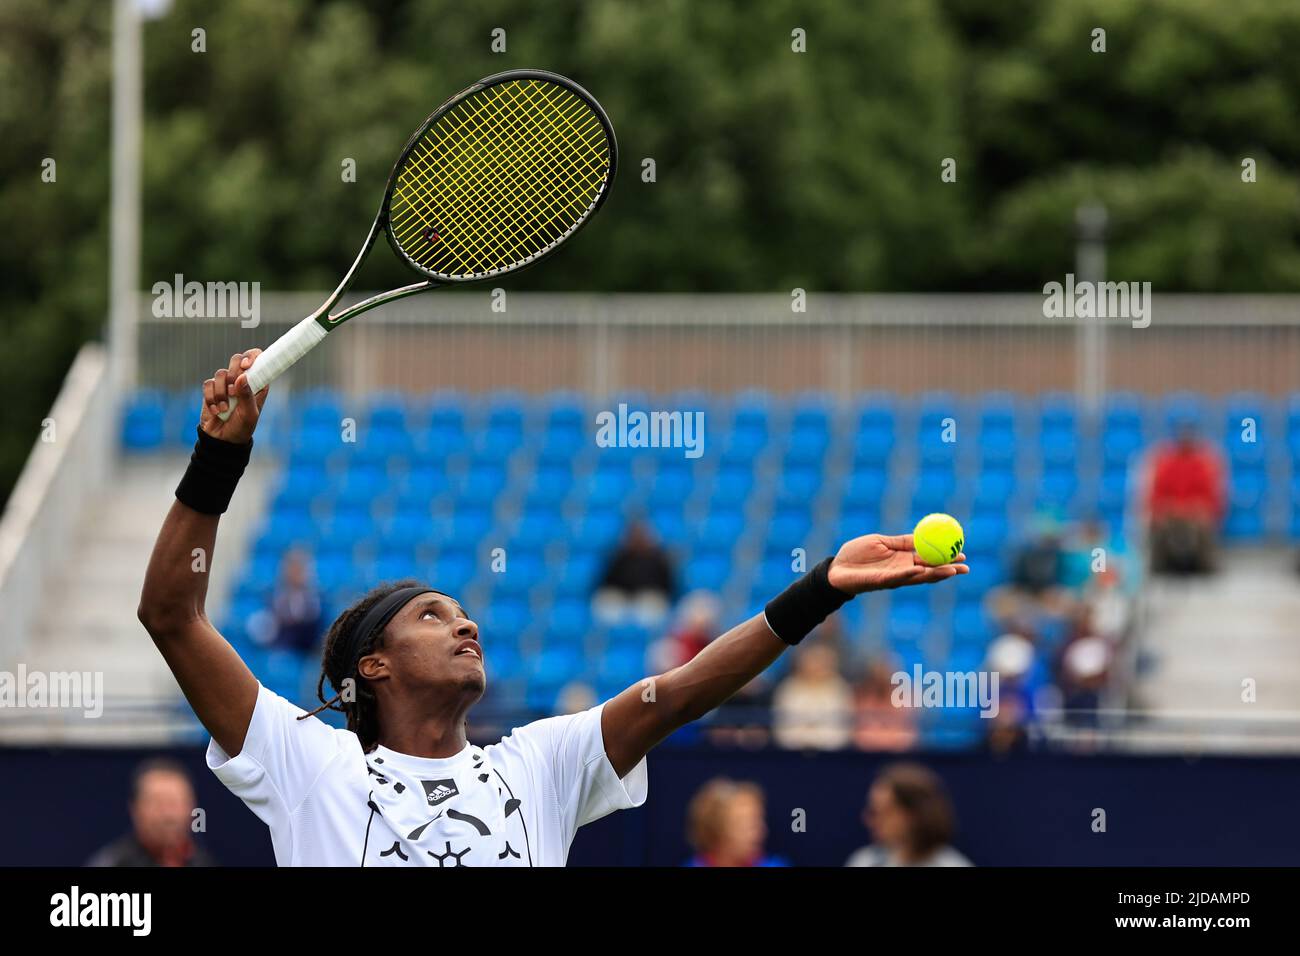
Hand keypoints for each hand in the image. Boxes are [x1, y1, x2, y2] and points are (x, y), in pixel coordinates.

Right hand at [199, 349, 267, 443]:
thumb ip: (247, 396)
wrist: (223, 439)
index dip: (252, 357)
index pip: (257, 359)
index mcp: (257, 383)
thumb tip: (242, 377)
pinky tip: (216, 410)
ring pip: (220, 373)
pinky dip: (211, 398)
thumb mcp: (249, 414)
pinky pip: (208, 384)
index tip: (246, 366)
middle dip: (233, 374)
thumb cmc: (242, 427)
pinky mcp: (211, 390)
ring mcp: (226, 384)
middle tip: (233, 391)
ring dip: (221, 392)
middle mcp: (242, 380)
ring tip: (225, 408)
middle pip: (236, 359)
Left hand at [827, 533, 968, 594]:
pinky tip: (921, 570)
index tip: (962, 553)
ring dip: (936, 574)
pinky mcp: (883, 581)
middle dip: (949, 570)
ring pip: (920, 577)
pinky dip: (910, 574)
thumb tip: (921, 534)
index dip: (946, 557)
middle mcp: (903, 570)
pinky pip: (899, 577)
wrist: (836, 568)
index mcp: (903, 559)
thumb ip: (900, 541)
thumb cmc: (856, 554)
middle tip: (966, 567)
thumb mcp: (881, 542)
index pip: (930, 559)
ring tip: (953, 571)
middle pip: (930, 571)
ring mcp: (894, 577)